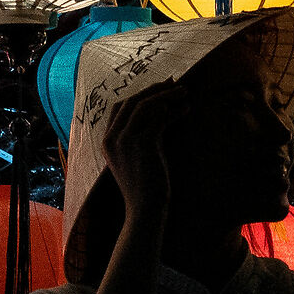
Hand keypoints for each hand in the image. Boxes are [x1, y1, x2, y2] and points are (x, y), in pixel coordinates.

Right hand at [102, 84, 184, 223]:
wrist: (145, 210)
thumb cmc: (146, 189)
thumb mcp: (140, 158)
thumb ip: (144, 137)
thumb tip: (163, 113)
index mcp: (107, 142)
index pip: (120, 107)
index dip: (140, 95)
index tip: (160, 89)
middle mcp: (112, 138)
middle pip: (132, 101)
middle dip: (154, 90)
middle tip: (174, 83)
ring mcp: (124, 140)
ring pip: (146, 105)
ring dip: (166, 95)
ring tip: (184, 92)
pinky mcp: (141, 143)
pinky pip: (158, 117)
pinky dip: (174, 110)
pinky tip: (186, 109)